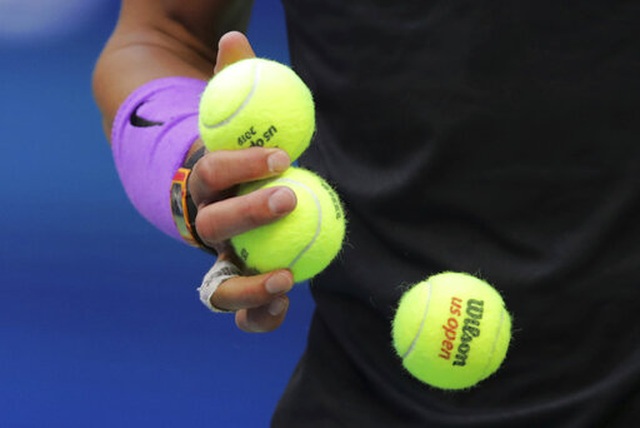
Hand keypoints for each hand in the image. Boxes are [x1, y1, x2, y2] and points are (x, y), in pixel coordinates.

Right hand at [189, 32, 296, 332]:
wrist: (217, 195)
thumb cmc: (233, 150)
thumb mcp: (232, 116)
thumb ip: (234, 82)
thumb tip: (237, 38)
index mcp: (202, 183)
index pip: (214, 172)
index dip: (242, 164)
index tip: (283, 156)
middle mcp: (203, 226)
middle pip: (213, 226)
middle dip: (247, 214)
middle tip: (288, 198)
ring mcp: (217, 259)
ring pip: (218, 284)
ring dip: (248, 287)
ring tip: (287, 280)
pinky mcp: (235, 283)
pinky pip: (242, 307)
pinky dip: (260, 314)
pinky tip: (288, 305)